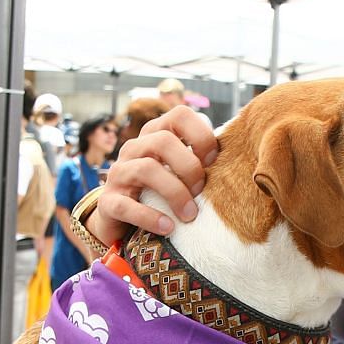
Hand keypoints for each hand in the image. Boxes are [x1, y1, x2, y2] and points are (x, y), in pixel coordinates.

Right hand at [90, 106, 218, 244]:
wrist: (121, 222)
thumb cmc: (160, 193)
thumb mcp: (178, 171)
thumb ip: (198, 160)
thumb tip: (235, 153)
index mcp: (155, 135)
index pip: (179, 115)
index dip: (200, 134)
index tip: (213, 160)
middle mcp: (134, 148)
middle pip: (163, 142)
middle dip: (189, 168)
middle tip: (200, 192)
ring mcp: (118, 174)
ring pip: (147, 169)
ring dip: (175, 193)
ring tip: (190, 214)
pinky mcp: (108, 202)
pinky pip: (127, 206)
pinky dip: (151, 217)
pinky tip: (168, 228)